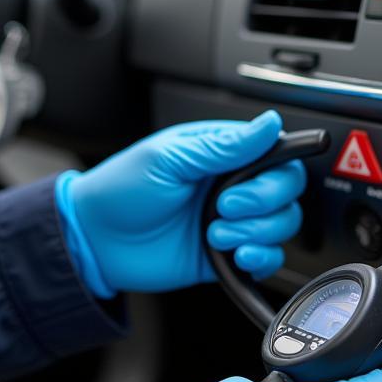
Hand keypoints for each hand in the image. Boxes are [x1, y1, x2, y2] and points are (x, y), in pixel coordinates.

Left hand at [56, 111, 306, 295]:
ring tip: (214, 233)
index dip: (275, 170)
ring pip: (281, 224)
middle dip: (262, 203)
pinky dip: (261, 259)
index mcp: (221, 152)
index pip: (276, 154)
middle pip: (286, 190)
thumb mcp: (169, 158)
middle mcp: (232, 184)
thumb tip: (269, 122)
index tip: (250, 182)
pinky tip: (235, 255)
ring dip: (256, 232)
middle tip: (222, 208)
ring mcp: (231, 220)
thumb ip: (224, 146)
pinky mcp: (227, 253)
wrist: (95, 240)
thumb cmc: (121, 189)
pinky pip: (268, 258)